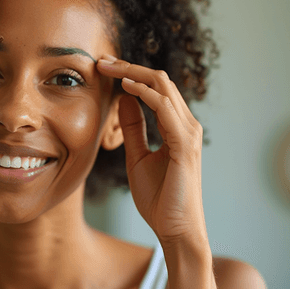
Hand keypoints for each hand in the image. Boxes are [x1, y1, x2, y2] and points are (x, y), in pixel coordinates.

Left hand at [97, 54, 206, 247]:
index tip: (104, 67)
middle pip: (159, 81)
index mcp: (176, 126)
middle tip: (101, 59)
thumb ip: (133, 128)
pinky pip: (165, 109)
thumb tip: (124, 100)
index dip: (130, 73)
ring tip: (108, 66)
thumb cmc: (159, 198)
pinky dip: (146, 94)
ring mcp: (188, 134)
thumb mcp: (137, 156)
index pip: (155, 88)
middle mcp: (186, 125)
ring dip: (133, 73)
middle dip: (129, 66)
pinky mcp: (185, 146)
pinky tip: (126, 88)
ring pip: (163, 88)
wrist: (175, 229)